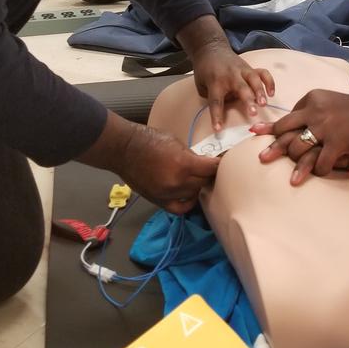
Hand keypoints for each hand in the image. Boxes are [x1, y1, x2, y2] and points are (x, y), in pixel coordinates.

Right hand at [77, 111, 217, 214]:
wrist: (125, 149)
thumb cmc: (151, 140)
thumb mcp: (177, 143)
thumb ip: (192, 156)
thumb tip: (205, 163)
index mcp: (184, 164)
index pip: (211, 169)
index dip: (219, 165)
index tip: (223, 162)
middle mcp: (178, 182)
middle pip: (204, 182)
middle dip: (209, 174)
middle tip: (211, 169)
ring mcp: (168, 194)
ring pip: (194, 194)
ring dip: (199, 186)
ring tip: (199, 178)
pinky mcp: (159, 201)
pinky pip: (180, 208)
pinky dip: (188, 202)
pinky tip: (190, 194)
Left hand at [176, 17, 274, 130]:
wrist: (211, 48)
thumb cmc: (205, 70)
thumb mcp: (201, 85)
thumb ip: (213, 97)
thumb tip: (229, 106)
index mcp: (215, 82)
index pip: (216, 101)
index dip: (217, 116)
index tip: (218, 129)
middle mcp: (230, 75)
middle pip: (240, 88)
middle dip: (248, 100)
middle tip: (254, 113)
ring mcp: (242, 70)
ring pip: (254, 79)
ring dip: (260, 91)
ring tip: (264, 104)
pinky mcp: (250, 67)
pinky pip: (262, 73)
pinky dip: (269, 82)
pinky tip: (271, 93)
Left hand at [252, 88, 348, 184]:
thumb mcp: (327, 100)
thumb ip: (309, 109)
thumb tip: (291, 120)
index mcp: (311, 100)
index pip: (286, 117)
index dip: (270, 127)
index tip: (254, 132)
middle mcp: (314, 112)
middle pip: (286, 133)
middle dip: (274, 148)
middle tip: (262, 159)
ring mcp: (325, 127)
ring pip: (300, 149)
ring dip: (297, 165)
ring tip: (292, 179)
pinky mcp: (338, 141)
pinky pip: (322, 162)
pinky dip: (320, 170)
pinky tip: (320, 175)